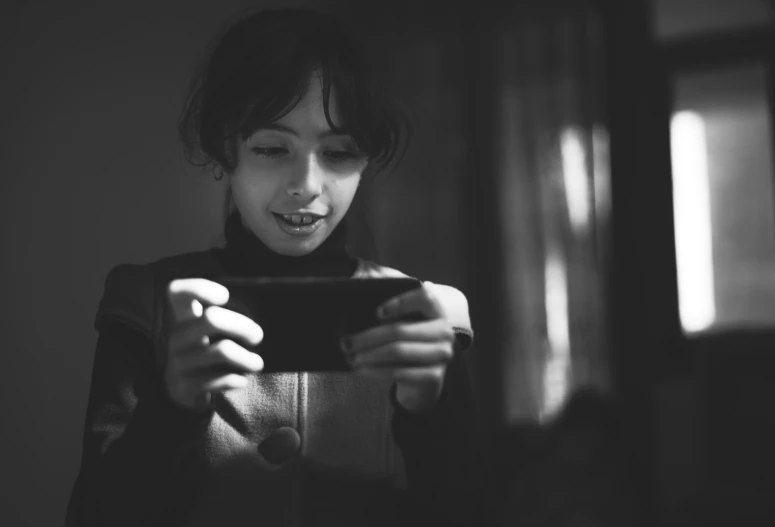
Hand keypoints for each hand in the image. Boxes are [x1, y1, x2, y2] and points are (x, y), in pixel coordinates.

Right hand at [164, 278, 263, 411]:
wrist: (183, 391)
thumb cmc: (207, 354)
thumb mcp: (209, 334)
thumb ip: (226, 320)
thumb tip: (266, 315)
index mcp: (183, 318)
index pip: (177, 291)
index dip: (200, 288)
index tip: (225, 296)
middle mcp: (178, 337)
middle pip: (211, 319)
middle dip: (242, 326)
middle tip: (258, 336)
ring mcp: (178, 362)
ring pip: (221, 351)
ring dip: (246, 358)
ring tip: (258, 363)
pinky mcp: (185, 386)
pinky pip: (218, 379)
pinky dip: (235, 379)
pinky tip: (242, 380)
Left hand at [341, 284, 455, 412]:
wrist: (422, 376)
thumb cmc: (405, 340)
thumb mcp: (400, 319)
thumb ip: (386, 298)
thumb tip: (364, 278)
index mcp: (436, 309)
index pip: (424, 297)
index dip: (401, 302)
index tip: (376, 313)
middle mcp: (444, 331)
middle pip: (401, 330)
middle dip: (367, 337)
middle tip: (345, 344)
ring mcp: (442, 354)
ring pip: (398, 352)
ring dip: (369, 355)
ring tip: (351, 358)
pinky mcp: (434, 375)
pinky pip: (400, 372)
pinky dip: (376, 371)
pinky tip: (361, 370)